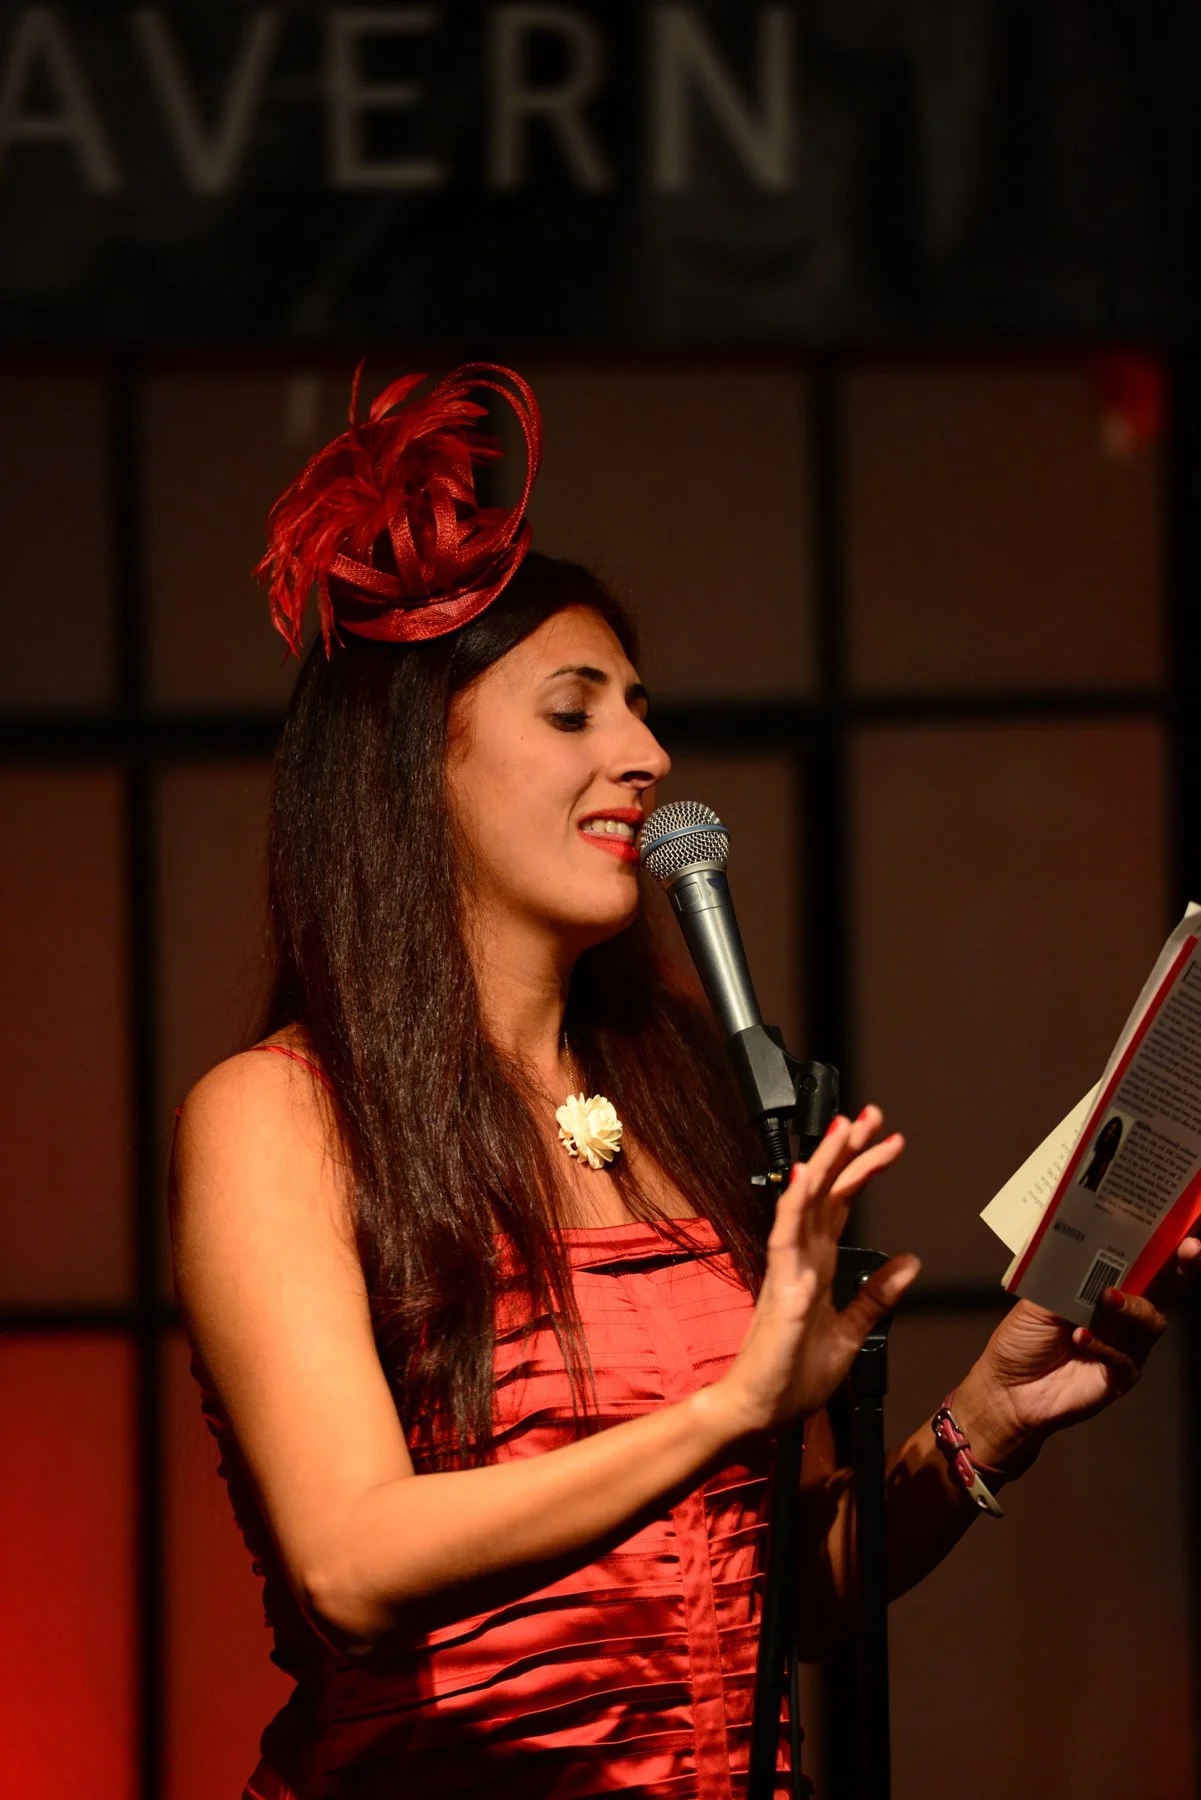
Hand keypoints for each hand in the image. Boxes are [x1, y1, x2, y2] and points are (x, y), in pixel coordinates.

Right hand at [713, 1108, 919, 1436]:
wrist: (759, 1409)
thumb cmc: (793, 1375)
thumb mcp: (851, 1333)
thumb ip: (877, 1296)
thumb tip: (911, 1261)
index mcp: (820, 1265)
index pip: (843, 1204)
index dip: (864, 1169)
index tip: (890, 1141)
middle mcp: (803, 1256)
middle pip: (828, 1191)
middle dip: (849, 1150)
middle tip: (871, 1113)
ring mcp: (789, 1266)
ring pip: (806, 1200)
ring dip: (826, 1162)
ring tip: (845, 1127)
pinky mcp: (780, 1284)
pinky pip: (787, 1233)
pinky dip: (797, 1201)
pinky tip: (808, 1175)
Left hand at [956, 1236, 1200, 1468]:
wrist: (1007, 1387)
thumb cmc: (1024, 1338)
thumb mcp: (1039, 1297)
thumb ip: (1067, 1275)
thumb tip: (1087, 1243)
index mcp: (1107, 1291)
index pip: (1143, 1266)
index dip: (1167, 1248)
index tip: (1185, 1231)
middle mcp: (1124, 1318)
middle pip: (1163, 1292)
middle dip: (1178, 1270)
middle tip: (1186, 1249)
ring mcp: (1127, 1348)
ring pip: (1149, 1322)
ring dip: (1131, 1306)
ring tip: (1107, 1298)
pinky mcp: (1119, 1377)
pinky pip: (1124, 1358)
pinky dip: (1103, 1345)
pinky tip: (1081, 1337)